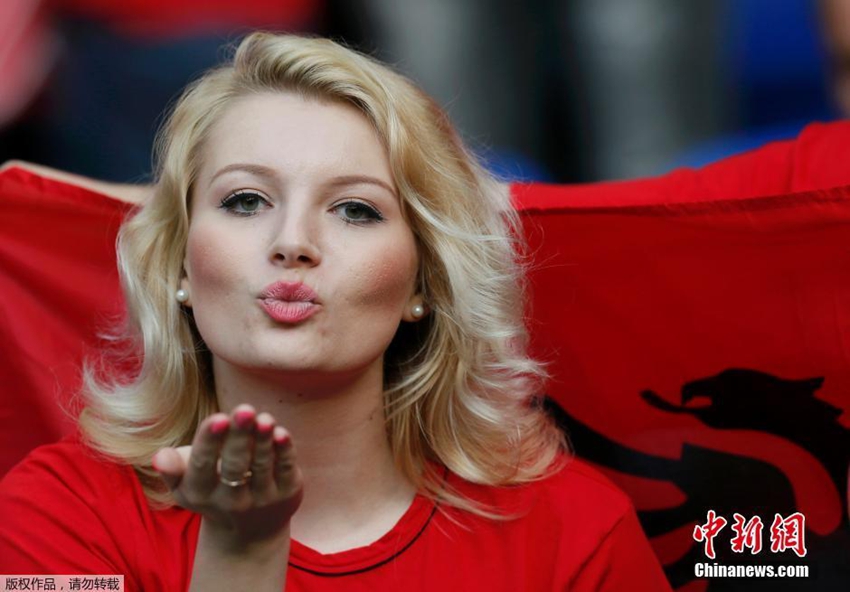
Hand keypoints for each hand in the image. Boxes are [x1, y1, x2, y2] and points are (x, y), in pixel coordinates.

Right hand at [152, 405, 302, 548]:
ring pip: (262, 465)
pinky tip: (281, 433)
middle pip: (235, 465)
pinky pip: (285, 469)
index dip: (211, 441)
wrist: (249, 531)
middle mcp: (231, 500)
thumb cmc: (211, 488)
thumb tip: (159, 457)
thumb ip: (172, 468)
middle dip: (240, 436)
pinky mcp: (287, 493)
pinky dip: (284, 451)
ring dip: (263, 440)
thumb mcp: (185, 483)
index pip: (203, 464)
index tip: (219, 418)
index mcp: (200, 492)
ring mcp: (262, 498)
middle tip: (245, 410)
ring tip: (264, 418)